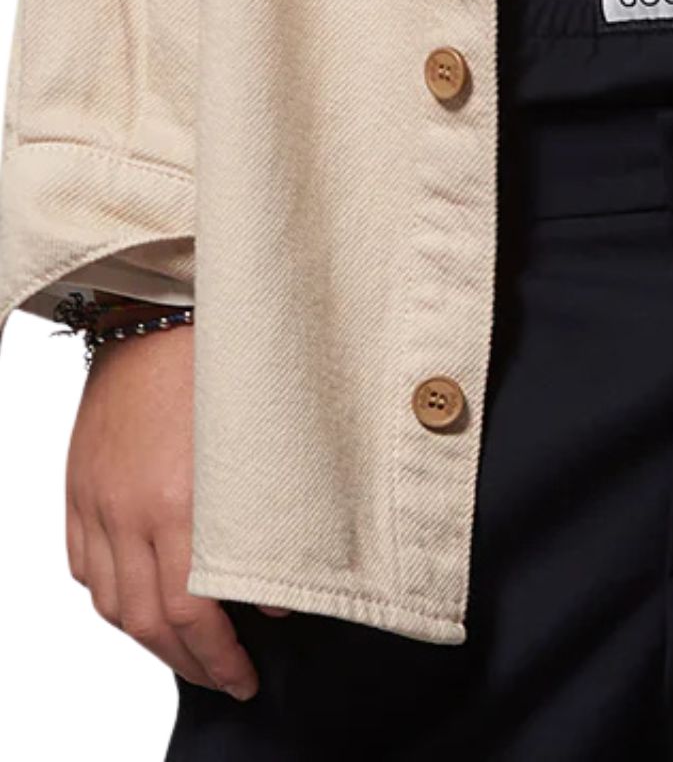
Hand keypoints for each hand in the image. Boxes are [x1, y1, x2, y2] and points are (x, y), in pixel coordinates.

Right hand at [64, 321, 265, 697]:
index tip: (243, 676)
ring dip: (147, 639)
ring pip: (109, 602)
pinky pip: (81, 565)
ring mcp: (95, 499)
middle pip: (146, 621)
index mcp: (177, 501)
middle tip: (222, 678)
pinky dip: (109, 597)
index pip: (190, 612)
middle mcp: (127, 510)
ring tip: (185, 652)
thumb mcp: (262, 447)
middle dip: (187, 662)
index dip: (219, 657)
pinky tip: (137, 604)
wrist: (162, 309)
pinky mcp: (78, 484)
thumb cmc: (222, 364)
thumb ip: (271, 526)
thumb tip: (278, 596)